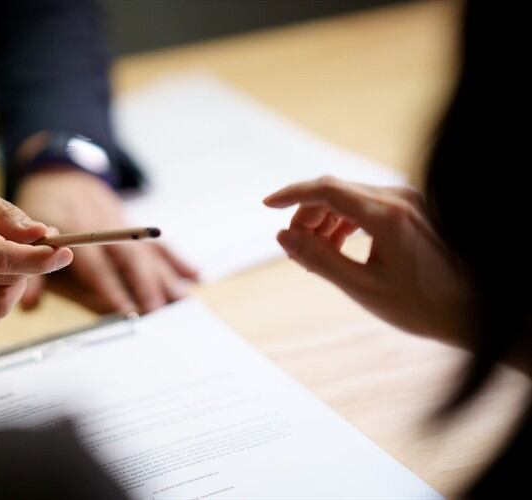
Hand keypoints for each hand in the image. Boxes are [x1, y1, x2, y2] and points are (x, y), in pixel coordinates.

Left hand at [14, 168, 197, 313]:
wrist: (59, 171)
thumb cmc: (41, 210)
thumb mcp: (25, 236)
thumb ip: (30, 272)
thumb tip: (27, 306)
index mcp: (75, 228)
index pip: (95, 264)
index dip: (110, 287)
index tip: (123, 310)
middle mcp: (103, 225)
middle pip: (128, 258)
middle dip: (143, 285)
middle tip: (156, 311)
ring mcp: (121, 224)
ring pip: (147, 252)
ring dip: (165, 277)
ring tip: (181, 301)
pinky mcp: (132, 224)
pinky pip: (156, 244)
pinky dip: (177, 259)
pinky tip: (195, 275)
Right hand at [264, 176, 471, 344]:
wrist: (474, 312)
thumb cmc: (423, 306)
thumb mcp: (363, 288)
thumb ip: (319, 259)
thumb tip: (283, 236)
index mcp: (387, 215)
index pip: (326, 190)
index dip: (292, 195)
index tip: (267, 205)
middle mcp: (399, 198)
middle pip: (335, 191)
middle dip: (306, 215)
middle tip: (294, 249)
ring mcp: (409, 201)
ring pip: (350, 197)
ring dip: (324, 219)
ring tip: (315, 253)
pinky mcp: (414, 209)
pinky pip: (367, 204)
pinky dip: (345, 221)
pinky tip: (338, 247)